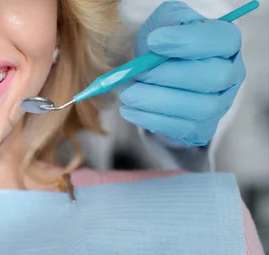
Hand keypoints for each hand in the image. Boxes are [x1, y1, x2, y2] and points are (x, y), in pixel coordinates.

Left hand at [119, 1, 245, 146]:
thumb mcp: (164, 24)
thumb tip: (160, 37)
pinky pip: (184, 128)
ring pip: (200, 107)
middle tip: (139, 73)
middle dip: (170, 75)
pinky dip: (152, 119)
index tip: (153, 41)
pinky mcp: (203, 128)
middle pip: (214, 77)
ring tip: (128, 94)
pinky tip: (130, 110)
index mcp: (226, 42)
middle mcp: (231, 74)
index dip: (188, 41)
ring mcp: (221, 104)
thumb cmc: (162, 49)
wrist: (155, 80)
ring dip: (158, 101)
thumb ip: (168, 21)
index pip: (222, 40)